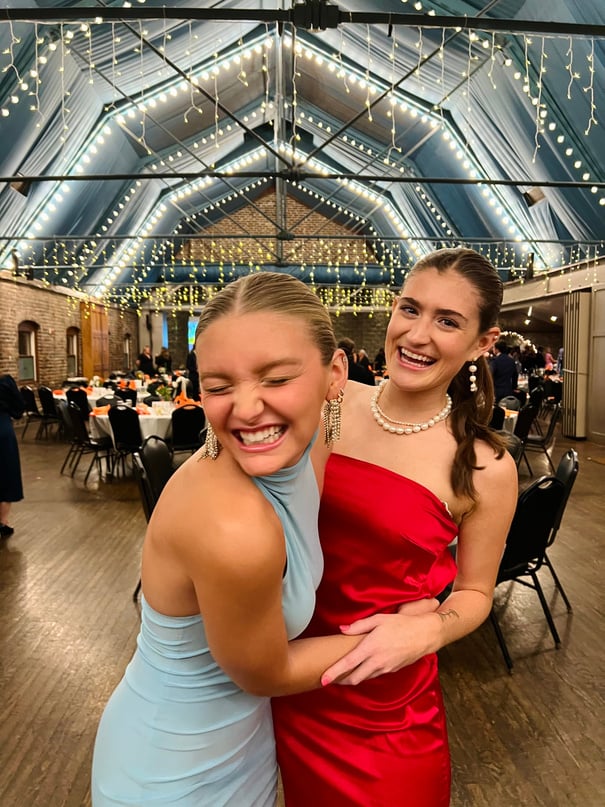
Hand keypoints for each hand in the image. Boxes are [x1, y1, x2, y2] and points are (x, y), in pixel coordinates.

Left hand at [321, 599, 439, 686]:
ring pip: (364, 678)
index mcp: (371, 648)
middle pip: (354, 678)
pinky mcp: (392, 671)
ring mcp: (385, 668)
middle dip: (341, 681)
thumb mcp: (379, 619)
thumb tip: (341, 629)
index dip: (334, 673)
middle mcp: (377, 661)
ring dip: (353, 678)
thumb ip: (359, 626)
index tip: (323, 680)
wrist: (424, 635)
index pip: (348, 664)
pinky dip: (365, 674)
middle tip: (330, 678)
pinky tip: (361, 668)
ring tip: (342, 674)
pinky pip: (374, 675)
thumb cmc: (401, 624)